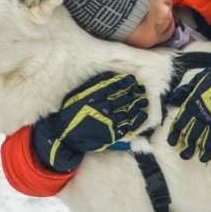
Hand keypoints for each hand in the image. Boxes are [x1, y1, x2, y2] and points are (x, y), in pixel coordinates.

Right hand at [33, 71, 148, 171]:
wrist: (66, 135)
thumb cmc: (71, 113)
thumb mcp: (79, 94)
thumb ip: (94, 85)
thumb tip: (109, 75)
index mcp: (97, 96)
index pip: (116, 86)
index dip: (126, 82)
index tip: (132, 79)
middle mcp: (106, 107)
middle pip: (126, 97)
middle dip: (135, 92)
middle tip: (141, 89)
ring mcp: (111, 121)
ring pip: (130, 110)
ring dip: (139, 105)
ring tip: (144, 101)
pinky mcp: (113, 133)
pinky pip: (129, 126)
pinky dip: (138, 120)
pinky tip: (143, 115)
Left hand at [166, 39, 210, 161]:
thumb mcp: (194, 82)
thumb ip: (183, 93)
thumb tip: (171, 99)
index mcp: (192, 106)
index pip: (180, 124)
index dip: (176, 135)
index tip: (173, 143)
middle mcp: (204, 117)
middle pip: (193, 137)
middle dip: (188, 148)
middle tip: (185, 156)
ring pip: (209, 142)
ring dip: (205, 152)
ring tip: (202, 158)